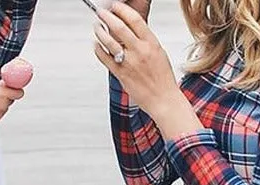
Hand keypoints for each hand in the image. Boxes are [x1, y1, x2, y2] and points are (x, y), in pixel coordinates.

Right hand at [0, 80, 24, 124]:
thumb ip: (2, 84)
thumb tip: (8, 84)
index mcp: (4, 94)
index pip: (19, 93)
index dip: (16, 91)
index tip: (14, 90)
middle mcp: (4, 104)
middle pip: (11, 100)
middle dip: (6, 97)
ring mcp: (0, 113)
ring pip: (4, 107)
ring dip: (0, 105)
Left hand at [93, 3, 181, 117]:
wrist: (163, 99)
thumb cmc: (162, 78)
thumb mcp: (159, 52)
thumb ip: (145, 40)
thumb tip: (131, 29)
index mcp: (151, 44)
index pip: (135, 20)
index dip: (122, 10)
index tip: (115, 6)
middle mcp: (139, 51)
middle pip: (119, 27)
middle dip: (107, 16)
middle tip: (101, 12)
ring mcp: (129, 63)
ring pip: (109, 42)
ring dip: (100, 32)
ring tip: (96, 27)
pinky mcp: (121, 74)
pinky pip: (105, 59)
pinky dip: (98, 50)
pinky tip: (96, 45)